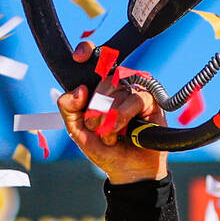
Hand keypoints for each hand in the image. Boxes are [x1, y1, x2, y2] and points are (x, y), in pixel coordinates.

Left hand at [57, 41, 167, 184]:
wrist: (125, 169)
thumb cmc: (103, 149)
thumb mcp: (76, 131)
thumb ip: (68, 109)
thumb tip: (79, 89)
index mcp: (97, 90)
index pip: (93, 61)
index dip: (88, 51)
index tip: (80, 55)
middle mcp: (116, 87)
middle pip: (102, 80)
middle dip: (94, 107)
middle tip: (95, 126)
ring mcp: (134, 92)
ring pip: (117, 90)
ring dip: (108, 116)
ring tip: (109, 134)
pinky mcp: (151, 101)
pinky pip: (135, 98)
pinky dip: (122, 116)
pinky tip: (121, 131)